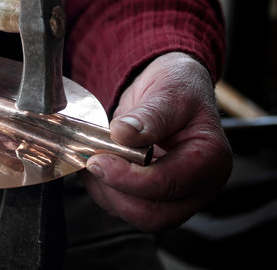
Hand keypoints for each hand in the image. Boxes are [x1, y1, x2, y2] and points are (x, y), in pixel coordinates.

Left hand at [81, 52, 232, 231]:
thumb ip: (150, 115)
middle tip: (92, 161)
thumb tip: (124, 133)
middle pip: (153, 214)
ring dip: (106, 190)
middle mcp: (198, 187)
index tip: (98, 160)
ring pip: (135, 214)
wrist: (172, 87)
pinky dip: (104, 190)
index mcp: (210, 160)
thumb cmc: (178, 87)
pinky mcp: (154, 197)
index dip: (127, 178)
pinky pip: (125, 206)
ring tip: (92, 157)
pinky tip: (97, 163)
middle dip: (115, 190)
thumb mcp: (168, 91)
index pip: (167, 185)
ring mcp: (177, 196)